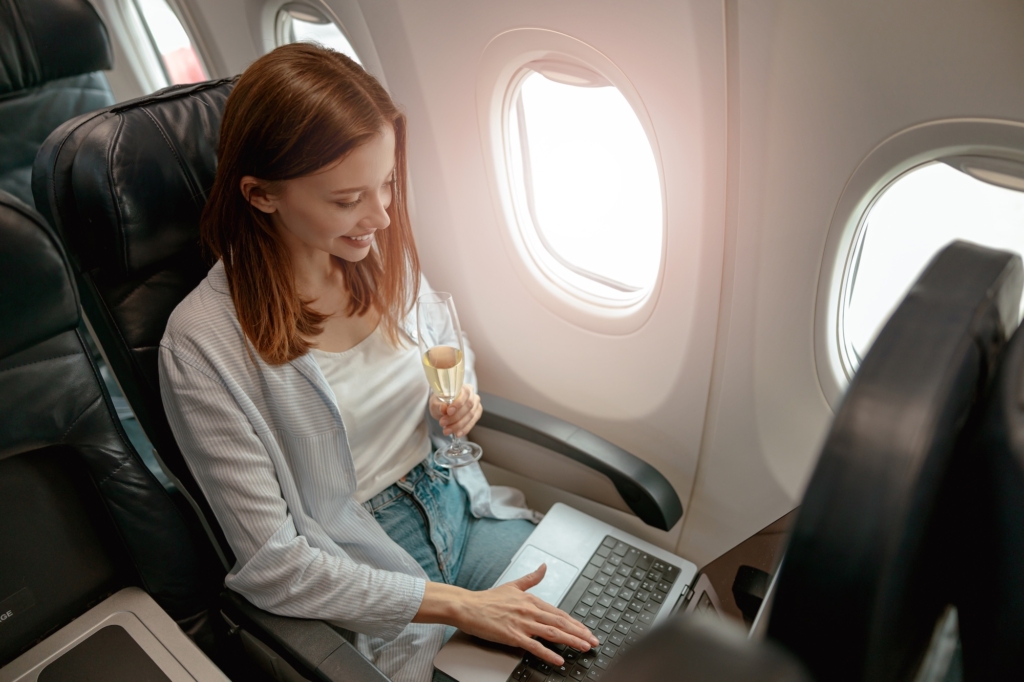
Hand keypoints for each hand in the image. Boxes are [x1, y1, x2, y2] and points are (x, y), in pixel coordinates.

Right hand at [415, 565, 599, 665]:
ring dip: (571, 640)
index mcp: (531, 600)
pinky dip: (548, 653)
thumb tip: (544, 567)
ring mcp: (522, 623)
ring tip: (584, 647)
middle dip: (580, 633)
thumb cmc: (488, 599)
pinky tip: (559, 659)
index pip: (558, 613)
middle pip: (560, 622)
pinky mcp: (512, 635)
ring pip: (553, 632)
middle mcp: (529, 610)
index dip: (575, 622)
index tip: (586, 630)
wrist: (467, 606)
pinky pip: (534, 646)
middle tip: (593, 641)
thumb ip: (531, 578)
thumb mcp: (513, 585)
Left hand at [429, 384, 481, 437]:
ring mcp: (476, 406)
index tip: (448, 412)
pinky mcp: (476, 415)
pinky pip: (472, 423)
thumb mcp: (435, 402)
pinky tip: (457, 433)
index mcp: (464, 388)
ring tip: (446, 430)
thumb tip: (443, 408)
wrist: (444, 409)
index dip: (458, 403)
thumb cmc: (440, 402)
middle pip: (468, 406)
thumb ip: (438, 405)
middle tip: (442, 423)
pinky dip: (464, 429)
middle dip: (455, 417)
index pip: (465, 393)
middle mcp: (473, 395)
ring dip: (458, 425)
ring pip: (470, 416)